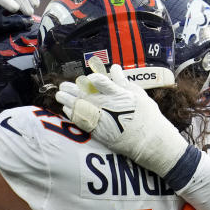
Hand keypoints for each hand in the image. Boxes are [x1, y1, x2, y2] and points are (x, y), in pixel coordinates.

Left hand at [55, 63, 189, 177]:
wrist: (149, 141)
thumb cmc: (147, 117)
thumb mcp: (139, 95)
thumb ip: (124, 82)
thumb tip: (114, 68)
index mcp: (120, 95)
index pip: (101, 82)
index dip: (91, 79)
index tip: (85, 77)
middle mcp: (109, 106)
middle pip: (85, 95)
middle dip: (71, 89)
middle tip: (63, 86)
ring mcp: (103, 119)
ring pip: (80, 107)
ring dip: (68, 101)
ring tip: (60, 95)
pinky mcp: (100, 132)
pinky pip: (82, 121)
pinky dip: (73, 115)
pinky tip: (67, 110)